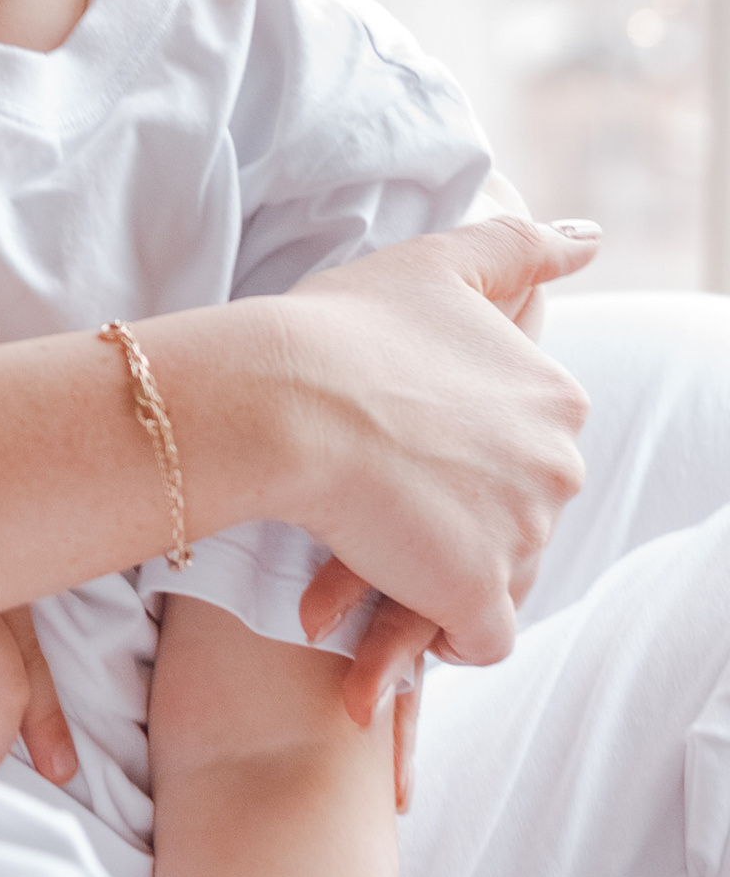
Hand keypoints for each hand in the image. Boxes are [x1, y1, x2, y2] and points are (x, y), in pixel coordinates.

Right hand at [269, 215, 595, 669]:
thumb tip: (591, 238)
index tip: (402, 448)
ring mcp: (523, 535)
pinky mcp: (477, 594)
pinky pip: (480, 638)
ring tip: (363, 554)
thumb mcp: (436, 264)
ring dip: (433, 573)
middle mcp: (558, 467)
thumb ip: (520, 247)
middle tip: (375, 502)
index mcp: (555, 398)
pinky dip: (438, 633)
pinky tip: (393, 604)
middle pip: (517, 516)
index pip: (525, 450)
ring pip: (496, 575)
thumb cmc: (341, 328)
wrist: (284, 400)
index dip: (460, 457)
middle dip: (454, 520)